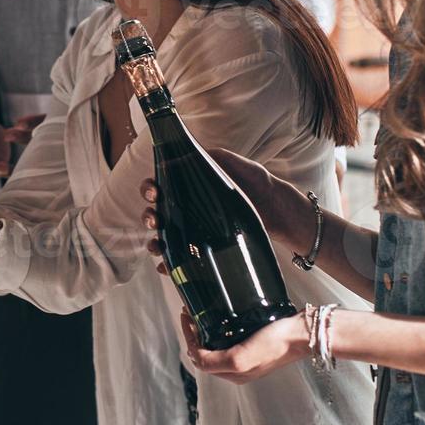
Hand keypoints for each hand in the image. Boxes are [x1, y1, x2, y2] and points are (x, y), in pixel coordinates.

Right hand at [139, 148, 296, 274]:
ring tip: (156, 247)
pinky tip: (165, 267)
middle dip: (149, 217)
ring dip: (154, 242)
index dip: (149, 189)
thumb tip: (179, 158)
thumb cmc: (254, 181)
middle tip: (154, 221)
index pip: (159, 186)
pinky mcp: (204, 249)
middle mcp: (187, 208)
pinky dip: (169, 264)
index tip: (153, 193)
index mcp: (188, 186)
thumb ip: (211, 157)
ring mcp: (195, 229)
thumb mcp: (233, 163)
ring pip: (164, 237)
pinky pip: (181, 259)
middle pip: (156, 213)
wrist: (276, 209)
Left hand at [178, 309, 309, 384]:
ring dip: (203, 332)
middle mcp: (239, 369)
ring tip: (199, 315)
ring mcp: (247, 357)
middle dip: (193, 334)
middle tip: (189, 313)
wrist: (302, 334)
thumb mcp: (240, 358)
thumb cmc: (276, 344)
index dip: (189, 337)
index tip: (186, 316)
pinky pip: (227, 340)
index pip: (199, 357)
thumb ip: (215, 362)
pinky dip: (216, 330)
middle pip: (205, 353)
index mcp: (234, 373)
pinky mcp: (254, 346)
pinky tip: (216, 319)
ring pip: (215, 347)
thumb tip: (195, 357)